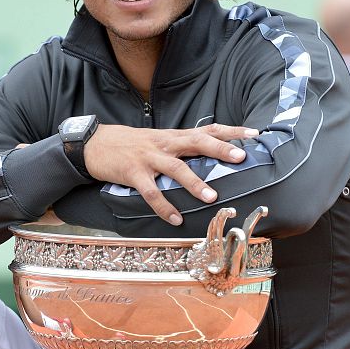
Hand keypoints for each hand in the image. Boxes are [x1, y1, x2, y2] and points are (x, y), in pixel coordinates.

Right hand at [84, 123, 258, 224]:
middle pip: (196, 142)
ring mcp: (149, 158)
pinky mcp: (133, 173)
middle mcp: (164, 144)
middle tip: (241, 157)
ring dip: (195, 183)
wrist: (95, 144)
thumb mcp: (158, 140)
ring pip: (176, 169)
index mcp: (173, 136)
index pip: (207, 129)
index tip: (254, 133)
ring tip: (211, 197)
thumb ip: (181, 146)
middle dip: (219, 149)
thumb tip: (208, 155)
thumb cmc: (131, 144)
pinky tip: (175, 219)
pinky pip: (151, 192)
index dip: (230, 130)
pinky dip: (163, 206)